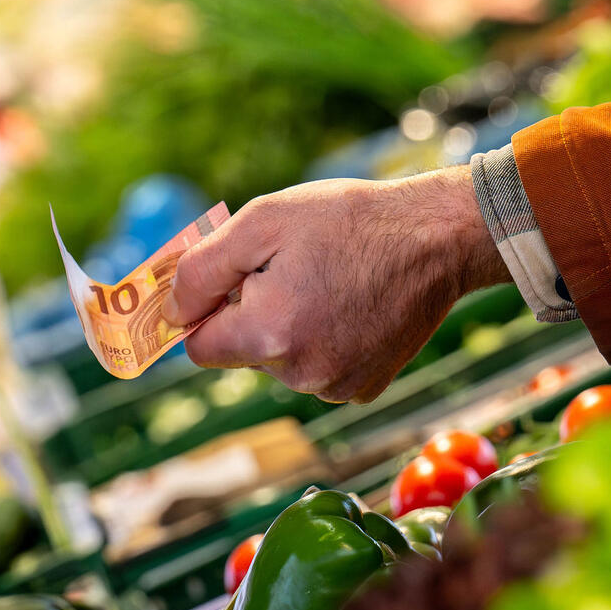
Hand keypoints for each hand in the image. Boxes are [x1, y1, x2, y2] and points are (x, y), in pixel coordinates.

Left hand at [165, 166, 509, 403]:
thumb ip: (201, 270)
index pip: (199, 348)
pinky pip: (318, 369)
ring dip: (289, 327)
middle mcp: (300, 373)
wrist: (439, 237)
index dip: (207, 312)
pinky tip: (351, 305)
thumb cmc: (347, 219)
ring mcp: (335, 386)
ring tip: (328, 282)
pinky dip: (323, 341)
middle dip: (252, 315)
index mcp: (269, 333)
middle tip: (292, 269)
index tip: (230, 283)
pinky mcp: (363, 389)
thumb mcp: (261, 221)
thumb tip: (171, 313)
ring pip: (280, 362)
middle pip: (242, 353)